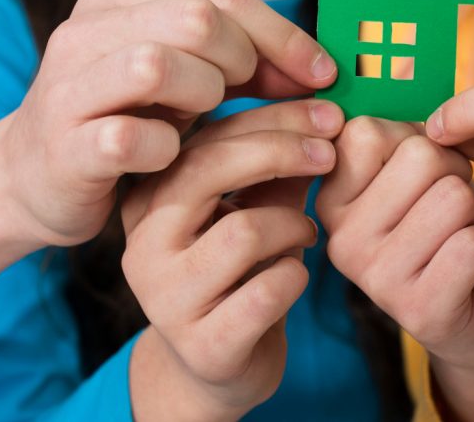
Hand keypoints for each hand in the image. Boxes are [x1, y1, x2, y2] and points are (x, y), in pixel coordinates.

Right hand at [0, 0, 336, 247]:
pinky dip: (164, 148)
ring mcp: (67, 88)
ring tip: (201, 119)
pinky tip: (168, 157)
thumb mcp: (184, 78)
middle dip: (243, 62)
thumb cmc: (128, 120)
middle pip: (197, 19)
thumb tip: (322, 67)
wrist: (36, 178)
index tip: (322, 73)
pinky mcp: (63, 146)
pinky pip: (129, 136)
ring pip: (157, 64)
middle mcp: (84, 31)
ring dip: (202, 95)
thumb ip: (244, 63)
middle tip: (247, 96)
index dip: (282, 35)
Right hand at [123, 99, 343, 421]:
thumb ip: (278, 162)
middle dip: (283, 152)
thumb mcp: (254, 205)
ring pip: (245, 231)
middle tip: (329, 156)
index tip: (328, 114)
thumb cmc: (241, 270)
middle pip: (211, 169)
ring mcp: (166, 297)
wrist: (218, 363)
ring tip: (304, 234)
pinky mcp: (202, 344)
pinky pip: (267, 291)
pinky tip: (295, 276)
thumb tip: (326, 110)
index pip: (207, 135)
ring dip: (294, 225)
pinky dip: (296, 276)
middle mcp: (143, 243)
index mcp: (149, 196)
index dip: (275, 117)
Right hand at [317, 118, 473, 421]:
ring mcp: (375, 279)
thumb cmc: (448, 228)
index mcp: (329, 198)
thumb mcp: (418, 170)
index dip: (416, 140)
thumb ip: (400, 120)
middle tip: (448, 211)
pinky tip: (473, 269)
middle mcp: (339, 239)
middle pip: (420, 157)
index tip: (416, 175)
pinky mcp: (419, 311)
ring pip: (453, 196)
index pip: (367, 130)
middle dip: (453, 174)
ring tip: (460, 238)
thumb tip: (396, 58)